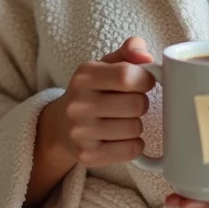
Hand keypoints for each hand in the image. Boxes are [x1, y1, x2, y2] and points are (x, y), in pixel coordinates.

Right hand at [48, 36, 155, 166]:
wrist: (61, 125)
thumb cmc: (94, 90)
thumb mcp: (106, 64)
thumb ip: (129, 51)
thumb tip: (147, 57)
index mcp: (84, 76)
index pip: (127, 76)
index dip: (145, 79)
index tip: (144, 82)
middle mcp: (78, 104)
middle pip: (136, 104)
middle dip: (142, 102)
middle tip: (132, 102)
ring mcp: (80, 132)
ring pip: (135, 128)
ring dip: (137, 124)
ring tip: (124, 119)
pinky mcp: (87, 155)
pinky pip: (131, 150)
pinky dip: (135, 144)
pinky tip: (123, 137)